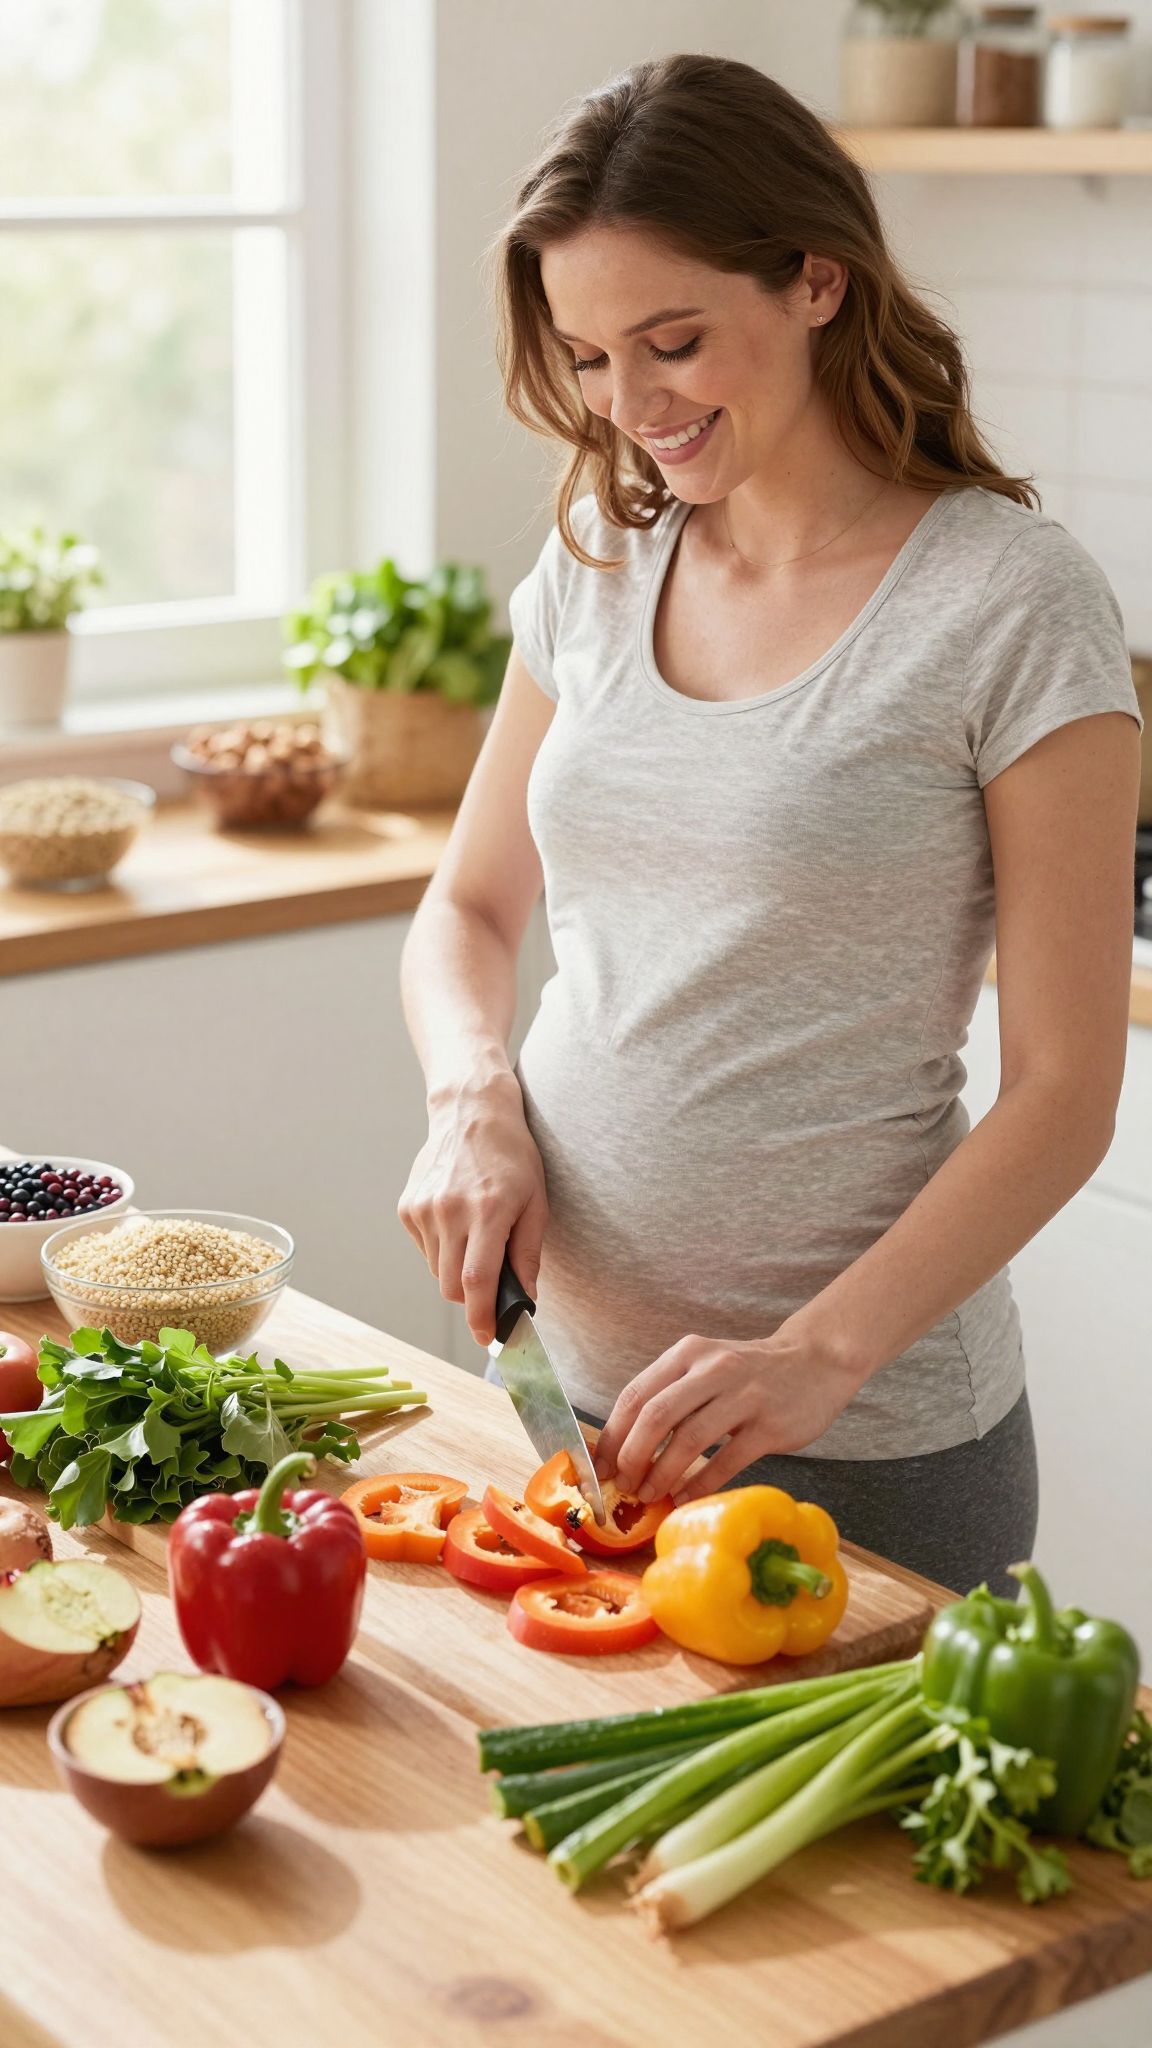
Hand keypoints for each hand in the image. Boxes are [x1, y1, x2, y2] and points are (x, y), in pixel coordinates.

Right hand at [397, 1071, 547, 1346]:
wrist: (472, 1113)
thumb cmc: (513, 1157)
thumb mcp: (536, 1203)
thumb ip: (528, 1255)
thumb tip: (525, 1301)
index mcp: (487, 1211)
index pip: (477, 1281)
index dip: (481, 1318)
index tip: (488, 1338)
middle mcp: (450, 1211)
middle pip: (451, 1287)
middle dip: (472, 1299)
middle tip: (492, 1284)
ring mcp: (423, 1209)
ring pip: (436, 1272)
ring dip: (456, 1272)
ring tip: (476, 1238)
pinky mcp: (407, 1208)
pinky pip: (425, 1251)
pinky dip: (442, 1250)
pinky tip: (457, 1222)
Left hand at [593, 1320, 868, 1505]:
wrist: (816, 1362)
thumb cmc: (749, 1372)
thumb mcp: (706, 1366)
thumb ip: (672, 1394)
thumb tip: (625, 1445)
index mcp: (688, 1353)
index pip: (636, 1394)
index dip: (613, 1435)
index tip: (601, 1467)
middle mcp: (713, 1368)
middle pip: (656, 1416)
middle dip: (632, 1456)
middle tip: (625, 1485)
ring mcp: (744, 1396)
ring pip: (689, 1439)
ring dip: (663, 1473)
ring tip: (650, 1495)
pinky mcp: (770, 1425)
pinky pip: (727, 1460)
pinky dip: (700, 1483)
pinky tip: (686, 1498)